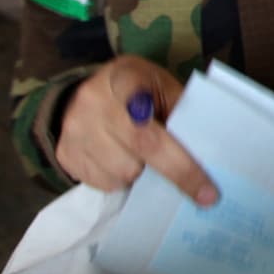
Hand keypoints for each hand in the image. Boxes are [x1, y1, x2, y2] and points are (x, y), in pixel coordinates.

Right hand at [54, 54, 217, 205]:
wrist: (80, 94)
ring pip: (121, 174)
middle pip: (140, 151)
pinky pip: (103, 184)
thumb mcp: (159, 86)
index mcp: (123, 80)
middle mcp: (93, 104)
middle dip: (175, 173)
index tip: (207, 190)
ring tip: (143, 156)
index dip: (180, 159)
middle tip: (203, 193)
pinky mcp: (66, 155)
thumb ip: (180, 111)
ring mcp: (75, 131)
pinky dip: (119, 179)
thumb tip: (207, 152)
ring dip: (140, 173)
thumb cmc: (133, 90)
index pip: (156, 123)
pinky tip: (120, 160)